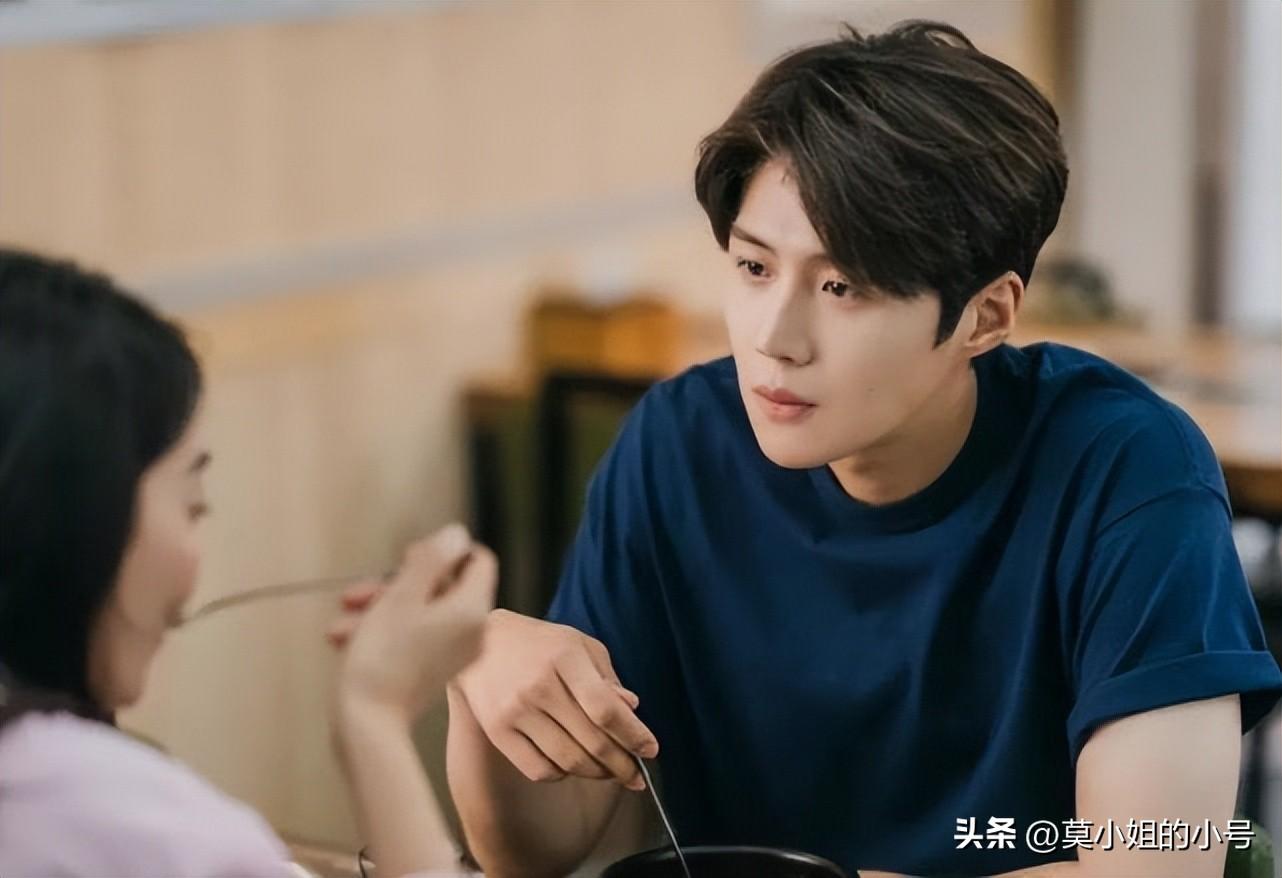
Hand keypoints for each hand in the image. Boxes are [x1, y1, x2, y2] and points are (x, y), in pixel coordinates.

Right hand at [330, 524, 496, 725]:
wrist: (366, 725)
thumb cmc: (381, 656)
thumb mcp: (401, 595)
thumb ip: (431, 559)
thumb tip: (456, 534)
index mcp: (473, 609)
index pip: (478, 559)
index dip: (443, 552)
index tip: (407, 559)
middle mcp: (474, 630)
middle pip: (443, 585)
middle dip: (395, 583)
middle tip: (356, 592)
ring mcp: (455, 652)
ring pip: (420, 610)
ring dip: (378, 608)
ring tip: (340, 624)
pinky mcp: (434, 669)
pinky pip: (415, 635)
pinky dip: (383, 631)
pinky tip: (344, 639)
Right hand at [451, 609, 658, 790]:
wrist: (478, 642)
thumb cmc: (539, 644)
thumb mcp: (579, 645)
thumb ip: (607, 678)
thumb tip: (633, 710)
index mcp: (565, 657)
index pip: (606, 708)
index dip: (633, 735)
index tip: (650, 750)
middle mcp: (539, 686)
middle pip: (591, 741)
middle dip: (623, 765)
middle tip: (636, 776)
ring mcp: (515, 711)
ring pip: (568, 761)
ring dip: (597, 773)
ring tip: (610, 772)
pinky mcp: (497, 731)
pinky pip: (538, 769)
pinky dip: (562, 774)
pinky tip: (572, 766)